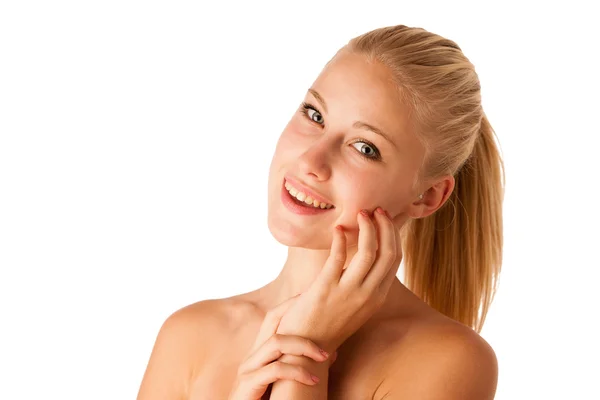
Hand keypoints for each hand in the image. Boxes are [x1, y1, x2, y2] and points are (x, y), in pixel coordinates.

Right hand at [228, 295, 335, 399]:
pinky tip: (313, 379)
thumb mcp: (285, 380)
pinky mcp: (248, 384)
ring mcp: (248, 368)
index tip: (312, 298)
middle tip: (324, 317)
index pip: (273, 317)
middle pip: (272, 320)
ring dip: (304, 346)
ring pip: (276, 342)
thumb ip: (301, 364)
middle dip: (297, 313)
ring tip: (324, 356)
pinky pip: (276, 370)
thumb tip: (332, 353)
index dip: (291, 304)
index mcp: (259, 352)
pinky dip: (298, 372)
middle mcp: (252, 355)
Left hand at [276, 207, 406, 351]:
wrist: (305, 347)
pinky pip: (338, 257)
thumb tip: (366, 255)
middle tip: (376, 210)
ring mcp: (348, 292)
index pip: (395, 259)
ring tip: (360, 214)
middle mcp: (368, 294)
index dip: (393, 235)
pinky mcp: (326, 289)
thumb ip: (364, 282)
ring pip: (370, 251)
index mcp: (377, 296)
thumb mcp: (356, 304)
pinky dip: (341, 239)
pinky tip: (337, 230)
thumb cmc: (328, 321)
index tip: (385, 219)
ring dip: (367, 228)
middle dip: (386, 226)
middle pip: (388, 253)